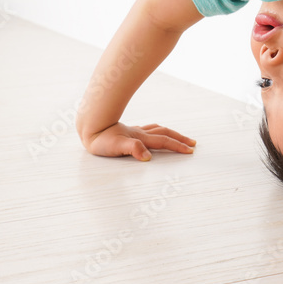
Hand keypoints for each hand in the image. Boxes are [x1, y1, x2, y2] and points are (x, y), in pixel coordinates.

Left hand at [81, 122, 195, 160]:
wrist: (90, 127)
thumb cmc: (100, 140)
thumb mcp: (116, 147)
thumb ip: (133, 149)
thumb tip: (147, 156)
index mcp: (140, 138)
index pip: (163, 141)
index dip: (177, 146)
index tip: (190, 151)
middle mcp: (140, 133)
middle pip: (165, 134)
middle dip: (179, 139)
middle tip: (193, 144)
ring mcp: (135, 131)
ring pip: (158, 130)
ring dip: (171, 134)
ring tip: (179, 137)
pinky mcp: (129, 132)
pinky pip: (148, 129)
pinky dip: (157, 131)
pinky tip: (155, 132)